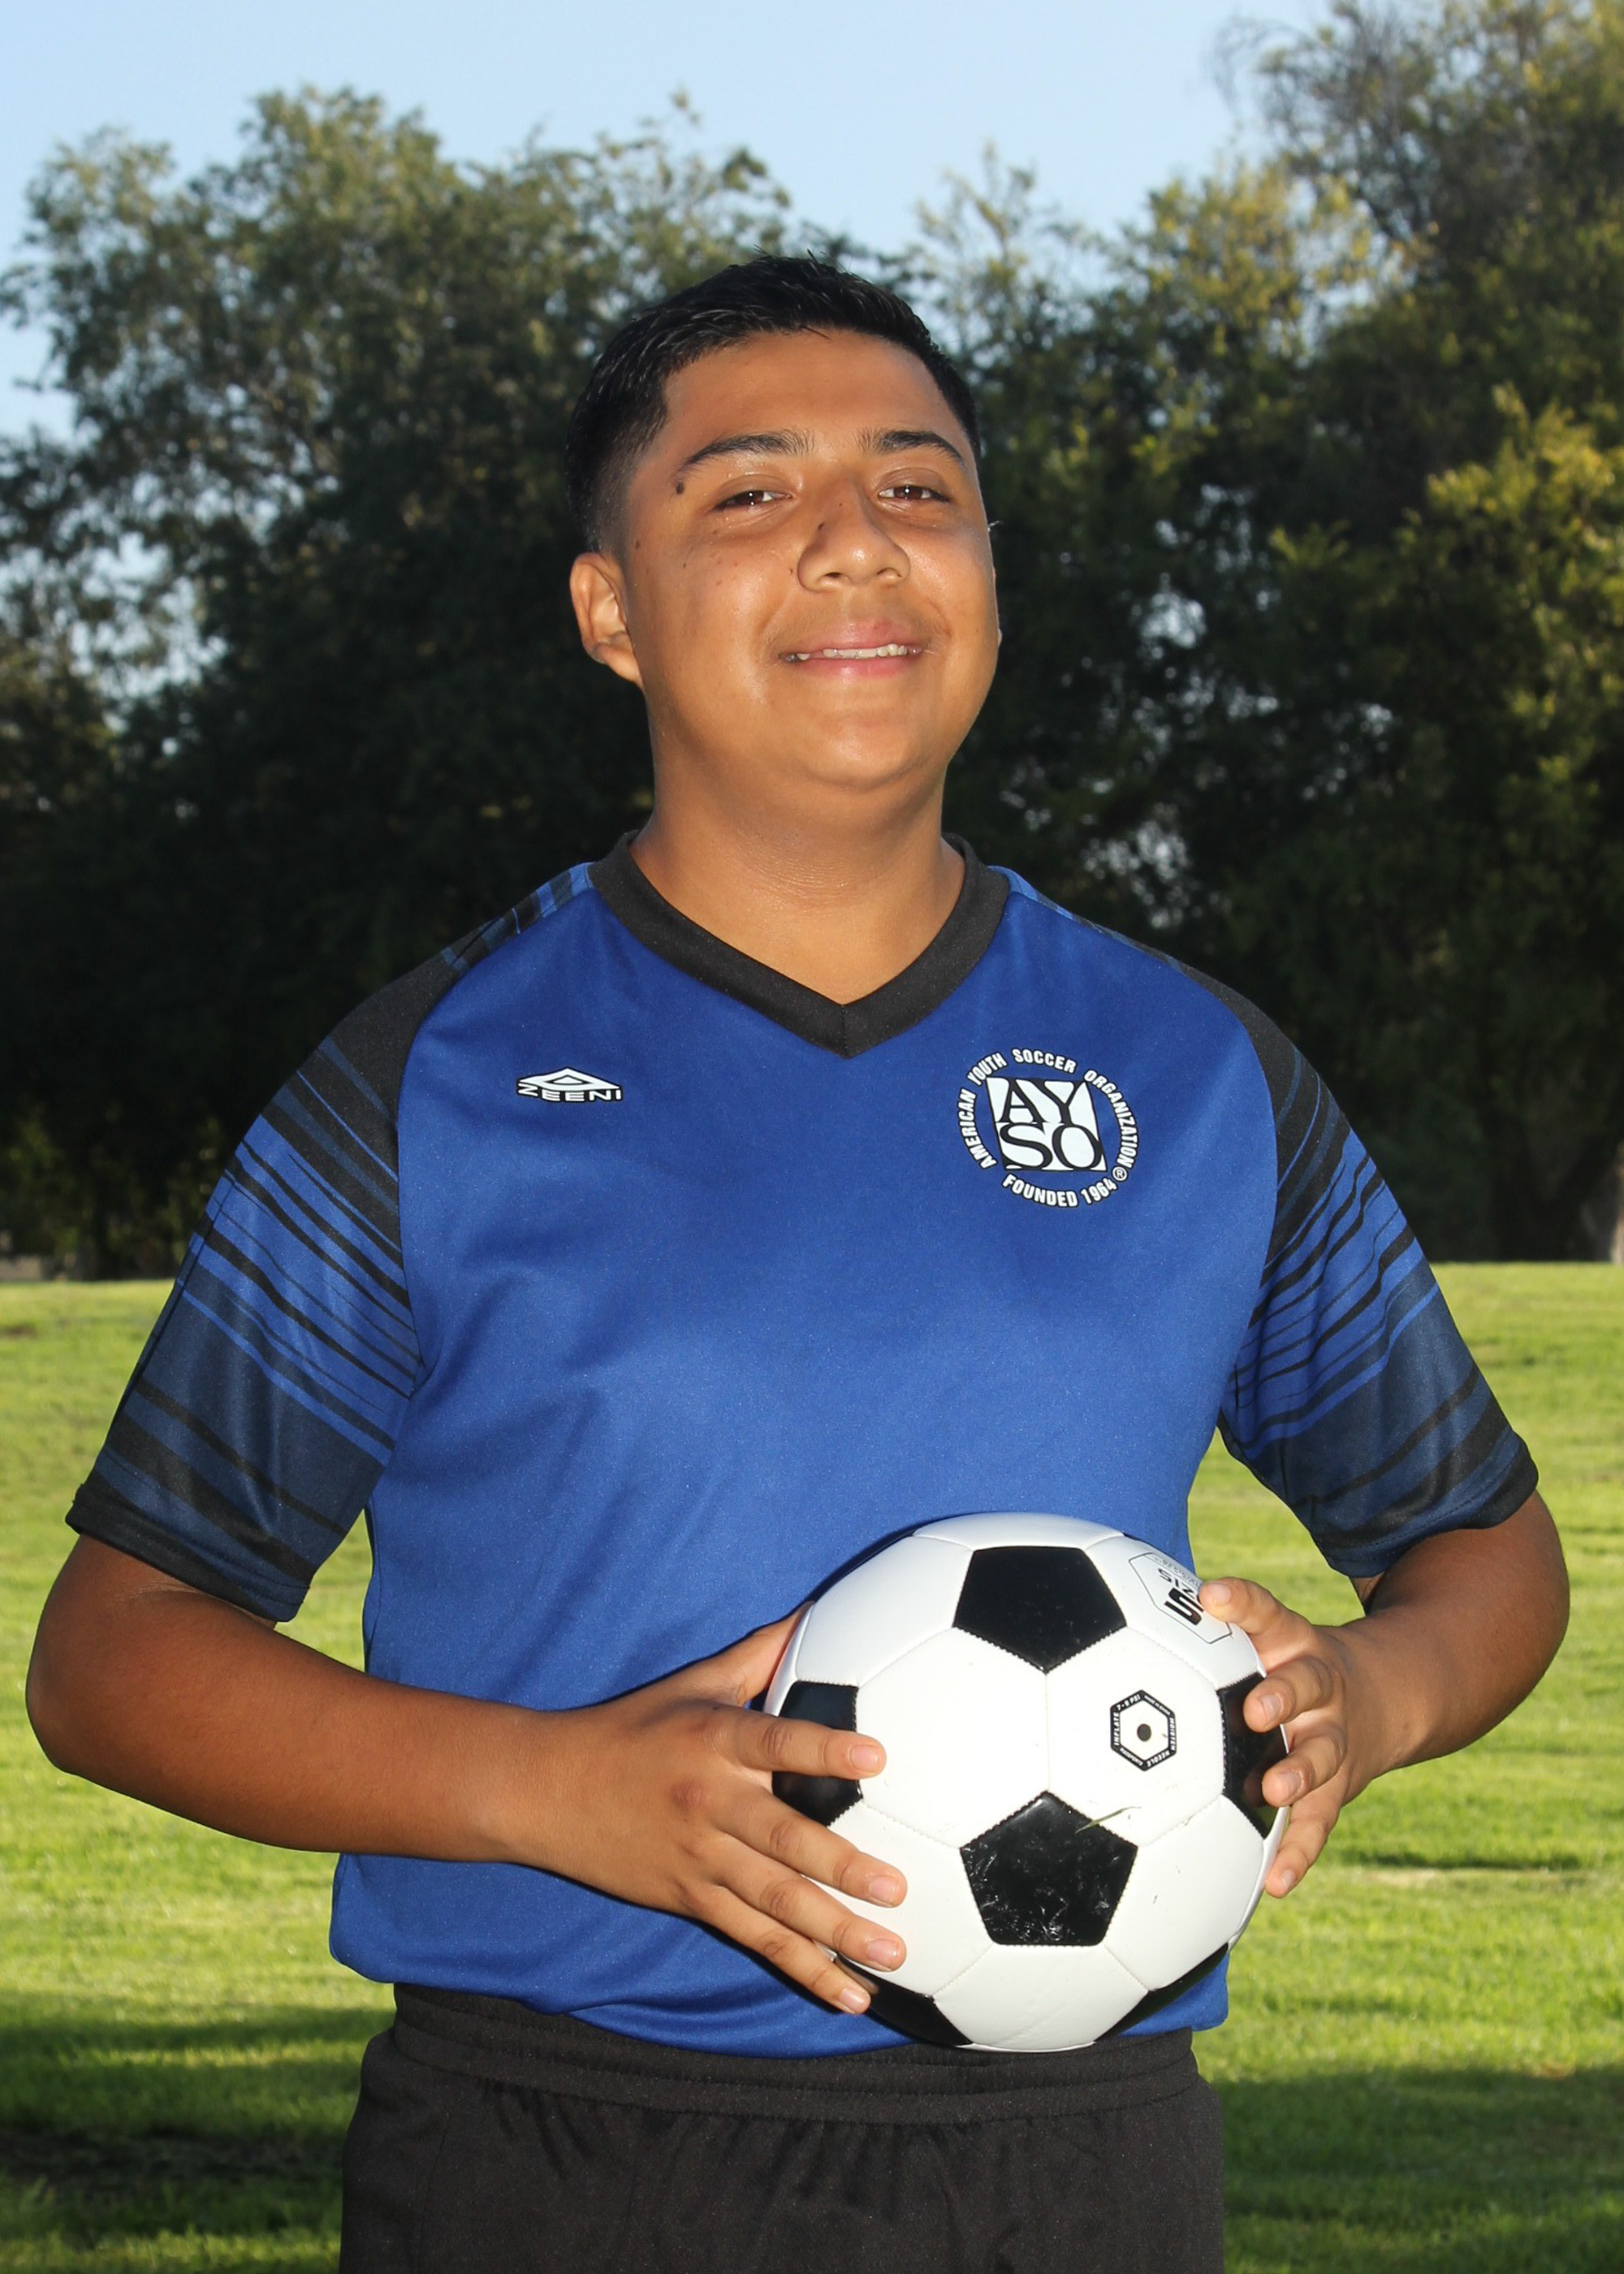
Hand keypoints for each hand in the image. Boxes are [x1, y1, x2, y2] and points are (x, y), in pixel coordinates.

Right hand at [535, 1614, 907, 2012]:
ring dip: (836, 1932)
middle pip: (782, 1839)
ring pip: (775, 1902)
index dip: (825, 1748)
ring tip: (892, 1955)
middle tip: (896, 1887)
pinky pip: (755, 1940)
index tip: (878, 1757)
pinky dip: (803, 1968)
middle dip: (840, 1867)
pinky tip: (849, 1994)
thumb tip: (818, 1612)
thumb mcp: (693, 1683)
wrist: (549, 1790)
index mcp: (715, 1740)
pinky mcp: (692, 1899)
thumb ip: (760, 1655)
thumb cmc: (633, 1728)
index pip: (777, 1741)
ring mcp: (701, 1858)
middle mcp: (711, 1801)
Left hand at [1198, 1577, 1393, 1897]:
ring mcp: (1333, 1738)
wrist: (1382, 1697)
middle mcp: (1319, 1687)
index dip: (1243, 1603)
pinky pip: (1318, 1824)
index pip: (1269, 1613)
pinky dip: (1298, 1853)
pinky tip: (1275, 1882)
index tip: (1212, 1596)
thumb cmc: (1288, 1665)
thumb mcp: (1267, 1633)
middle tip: (1257, 1708)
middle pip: (1308, 1684)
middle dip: (1283, 1695)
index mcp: (1292, 1643)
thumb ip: (1204, 1627)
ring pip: (1322, 1753)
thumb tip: (1107, 1615)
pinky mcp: (1338, 1789)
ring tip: (1275, 1788)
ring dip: (1299, 1772)